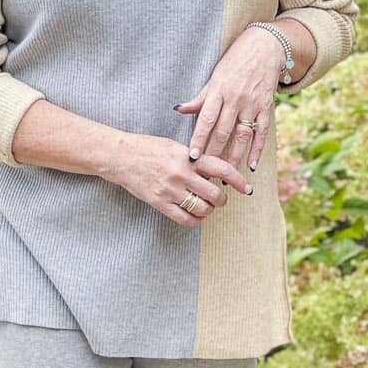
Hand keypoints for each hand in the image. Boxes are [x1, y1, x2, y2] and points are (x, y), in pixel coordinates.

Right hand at [100, 132, 252, 226]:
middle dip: (222, 200)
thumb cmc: (147, 148)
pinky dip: (195, 220)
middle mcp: (181, 173)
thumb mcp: (174, 146)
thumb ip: (194, 158)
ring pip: (202, 208)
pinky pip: (185, 219)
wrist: (120, 156)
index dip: (238, 180)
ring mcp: (170, 190)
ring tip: (206, 207)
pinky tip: (194, 215)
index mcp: (187, 156)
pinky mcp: (159, 203)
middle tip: (220, 200)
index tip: (247, 188)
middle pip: (215, 193)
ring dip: (208, 210)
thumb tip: (214, 171)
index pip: (221, 168)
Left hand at [175, 27, 281, 171]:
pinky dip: (257, 149)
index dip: (198, 139)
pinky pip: (261, 132)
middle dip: (213, 153)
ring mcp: (251, 104)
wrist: (264, 47)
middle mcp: (235, 99)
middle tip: (205, 172)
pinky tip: (251, 165)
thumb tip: (179, 109)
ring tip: (226, 174)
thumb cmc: (235, 62)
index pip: (205, 119)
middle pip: (222, 131)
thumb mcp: (214, 77)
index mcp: (218, 91)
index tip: (191, 156)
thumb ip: (200, 98)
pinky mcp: (266, 107)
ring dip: (234, 156)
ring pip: (241, 135)